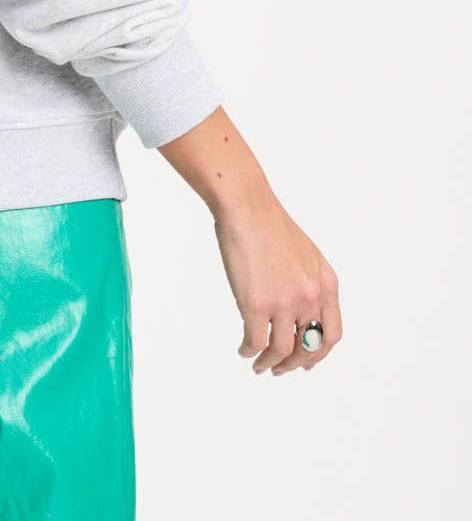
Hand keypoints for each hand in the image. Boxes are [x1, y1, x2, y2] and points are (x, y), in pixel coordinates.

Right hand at [213, 190, 341, 375]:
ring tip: (258, 364)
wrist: (246, 207)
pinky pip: (257, 342)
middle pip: (309, 348)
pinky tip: (244, 349)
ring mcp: (285, 302)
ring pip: (282, 350)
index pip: (331, 335)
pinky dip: (250, 351)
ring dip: (270, 363)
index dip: (318, 355)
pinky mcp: (257, 304)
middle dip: (294, 364)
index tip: (305, 363)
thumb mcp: (304, 254)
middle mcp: (310, 297)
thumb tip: (298, 310)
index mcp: (325, 284)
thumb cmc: (268, 223)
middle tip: (279, 369)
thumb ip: (307, 282)